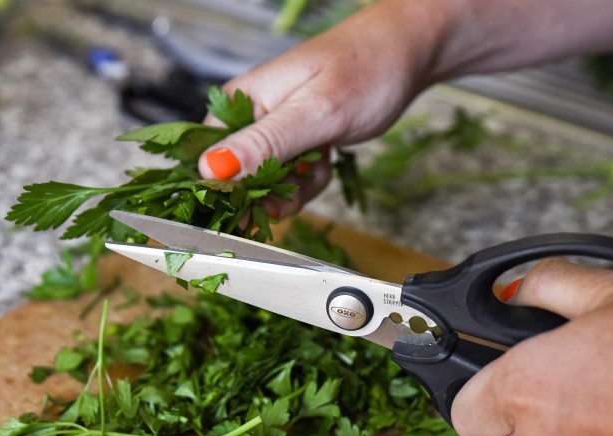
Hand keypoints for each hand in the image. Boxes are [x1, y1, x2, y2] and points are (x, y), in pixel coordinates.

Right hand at [196, 0, 459, 216]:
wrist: (404, 56)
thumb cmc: (365, 70)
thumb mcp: (315, 113)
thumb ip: (263, 144)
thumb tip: (210, 170)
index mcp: (239, 104)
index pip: (208, 165)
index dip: (230, 193)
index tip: (264, 200)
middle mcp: (249, 119)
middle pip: (238, 184)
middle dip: (273, 194)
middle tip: (305, 176)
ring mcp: (271, 132)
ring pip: (267, 188)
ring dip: (297, 188)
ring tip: (321, 160)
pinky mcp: (292, 143)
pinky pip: (290, 181)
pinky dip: (311, 181)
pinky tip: (326, 159)